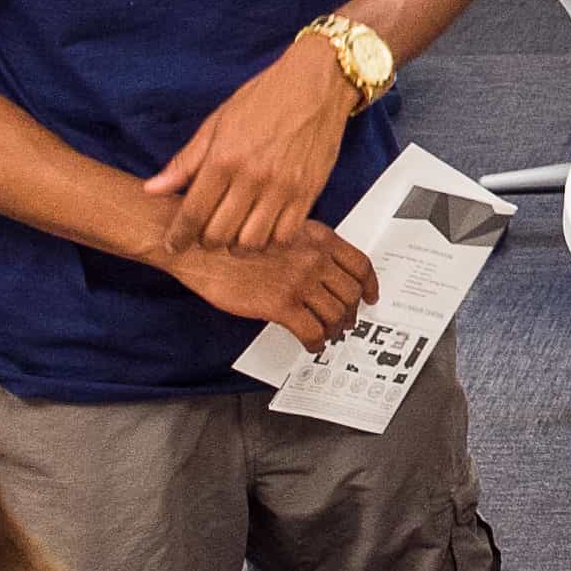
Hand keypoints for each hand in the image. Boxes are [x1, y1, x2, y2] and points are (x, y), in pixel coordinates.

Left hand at [147, 39, 356, 252]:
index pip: (193, 212)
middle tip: (204, 235)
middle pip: (220, 233)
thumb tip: (152, 189)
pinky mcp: (308, 193)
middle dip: (205, 241)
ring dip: (236, 246)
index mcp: (224, 158)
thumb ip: (185, 162)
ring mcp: (283, 188)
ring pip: (252, 242)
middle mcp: (253, 177)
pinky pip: (284, 235)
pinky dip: (269, 241)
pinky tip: (261, 231)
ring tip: (232, 236)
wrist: (316, 84)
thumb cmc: (266, 98)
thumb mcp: (216, 123)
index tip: (174, 244)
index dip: (179, 236)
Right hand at [171, 225, 375, 351]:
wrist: (200, 245)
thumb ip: (305, 246)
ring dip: (334, 330)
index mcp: (317, 237)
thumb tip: (322, 269)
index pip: (360, 264)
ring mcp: (299, 281)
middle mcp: (314, 258)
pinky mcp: (280, 304)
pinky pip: (312, 331)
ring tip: (326, 336)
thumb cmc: (231, 236)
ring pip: (335, 314)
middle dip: (350, 312)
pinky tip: (310, 344)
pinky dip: (315, 342)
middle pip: (351, 293)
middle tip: (345, 323)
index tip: (370, 296)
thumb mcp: (280, 227)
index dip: (369, 285)